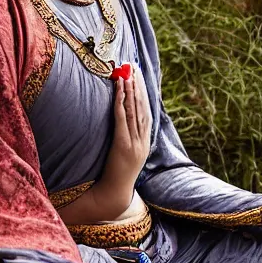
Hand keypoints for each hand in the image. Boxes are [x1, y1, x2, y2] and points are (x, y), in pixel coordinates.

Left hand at [98, 65, 151, 205]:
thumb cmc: (117, 175)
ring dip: (131, 90)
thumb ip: (129, 139)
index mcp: (145, 142)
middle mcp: (142, 140)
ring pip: (134, 111)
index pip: (146, 112)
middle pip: (142, 108)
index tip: (139, 76)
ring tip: (128, 74)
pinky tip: (120, 90)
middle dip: (138, 86)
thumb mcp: (127, 155)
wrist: (116, 194)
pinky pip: (122, 119)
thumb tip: (123, 123)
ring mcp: (134, 143)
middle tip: (133, 68)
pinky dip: (122, 103)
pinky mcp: (123, 145)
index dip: (143, 93)